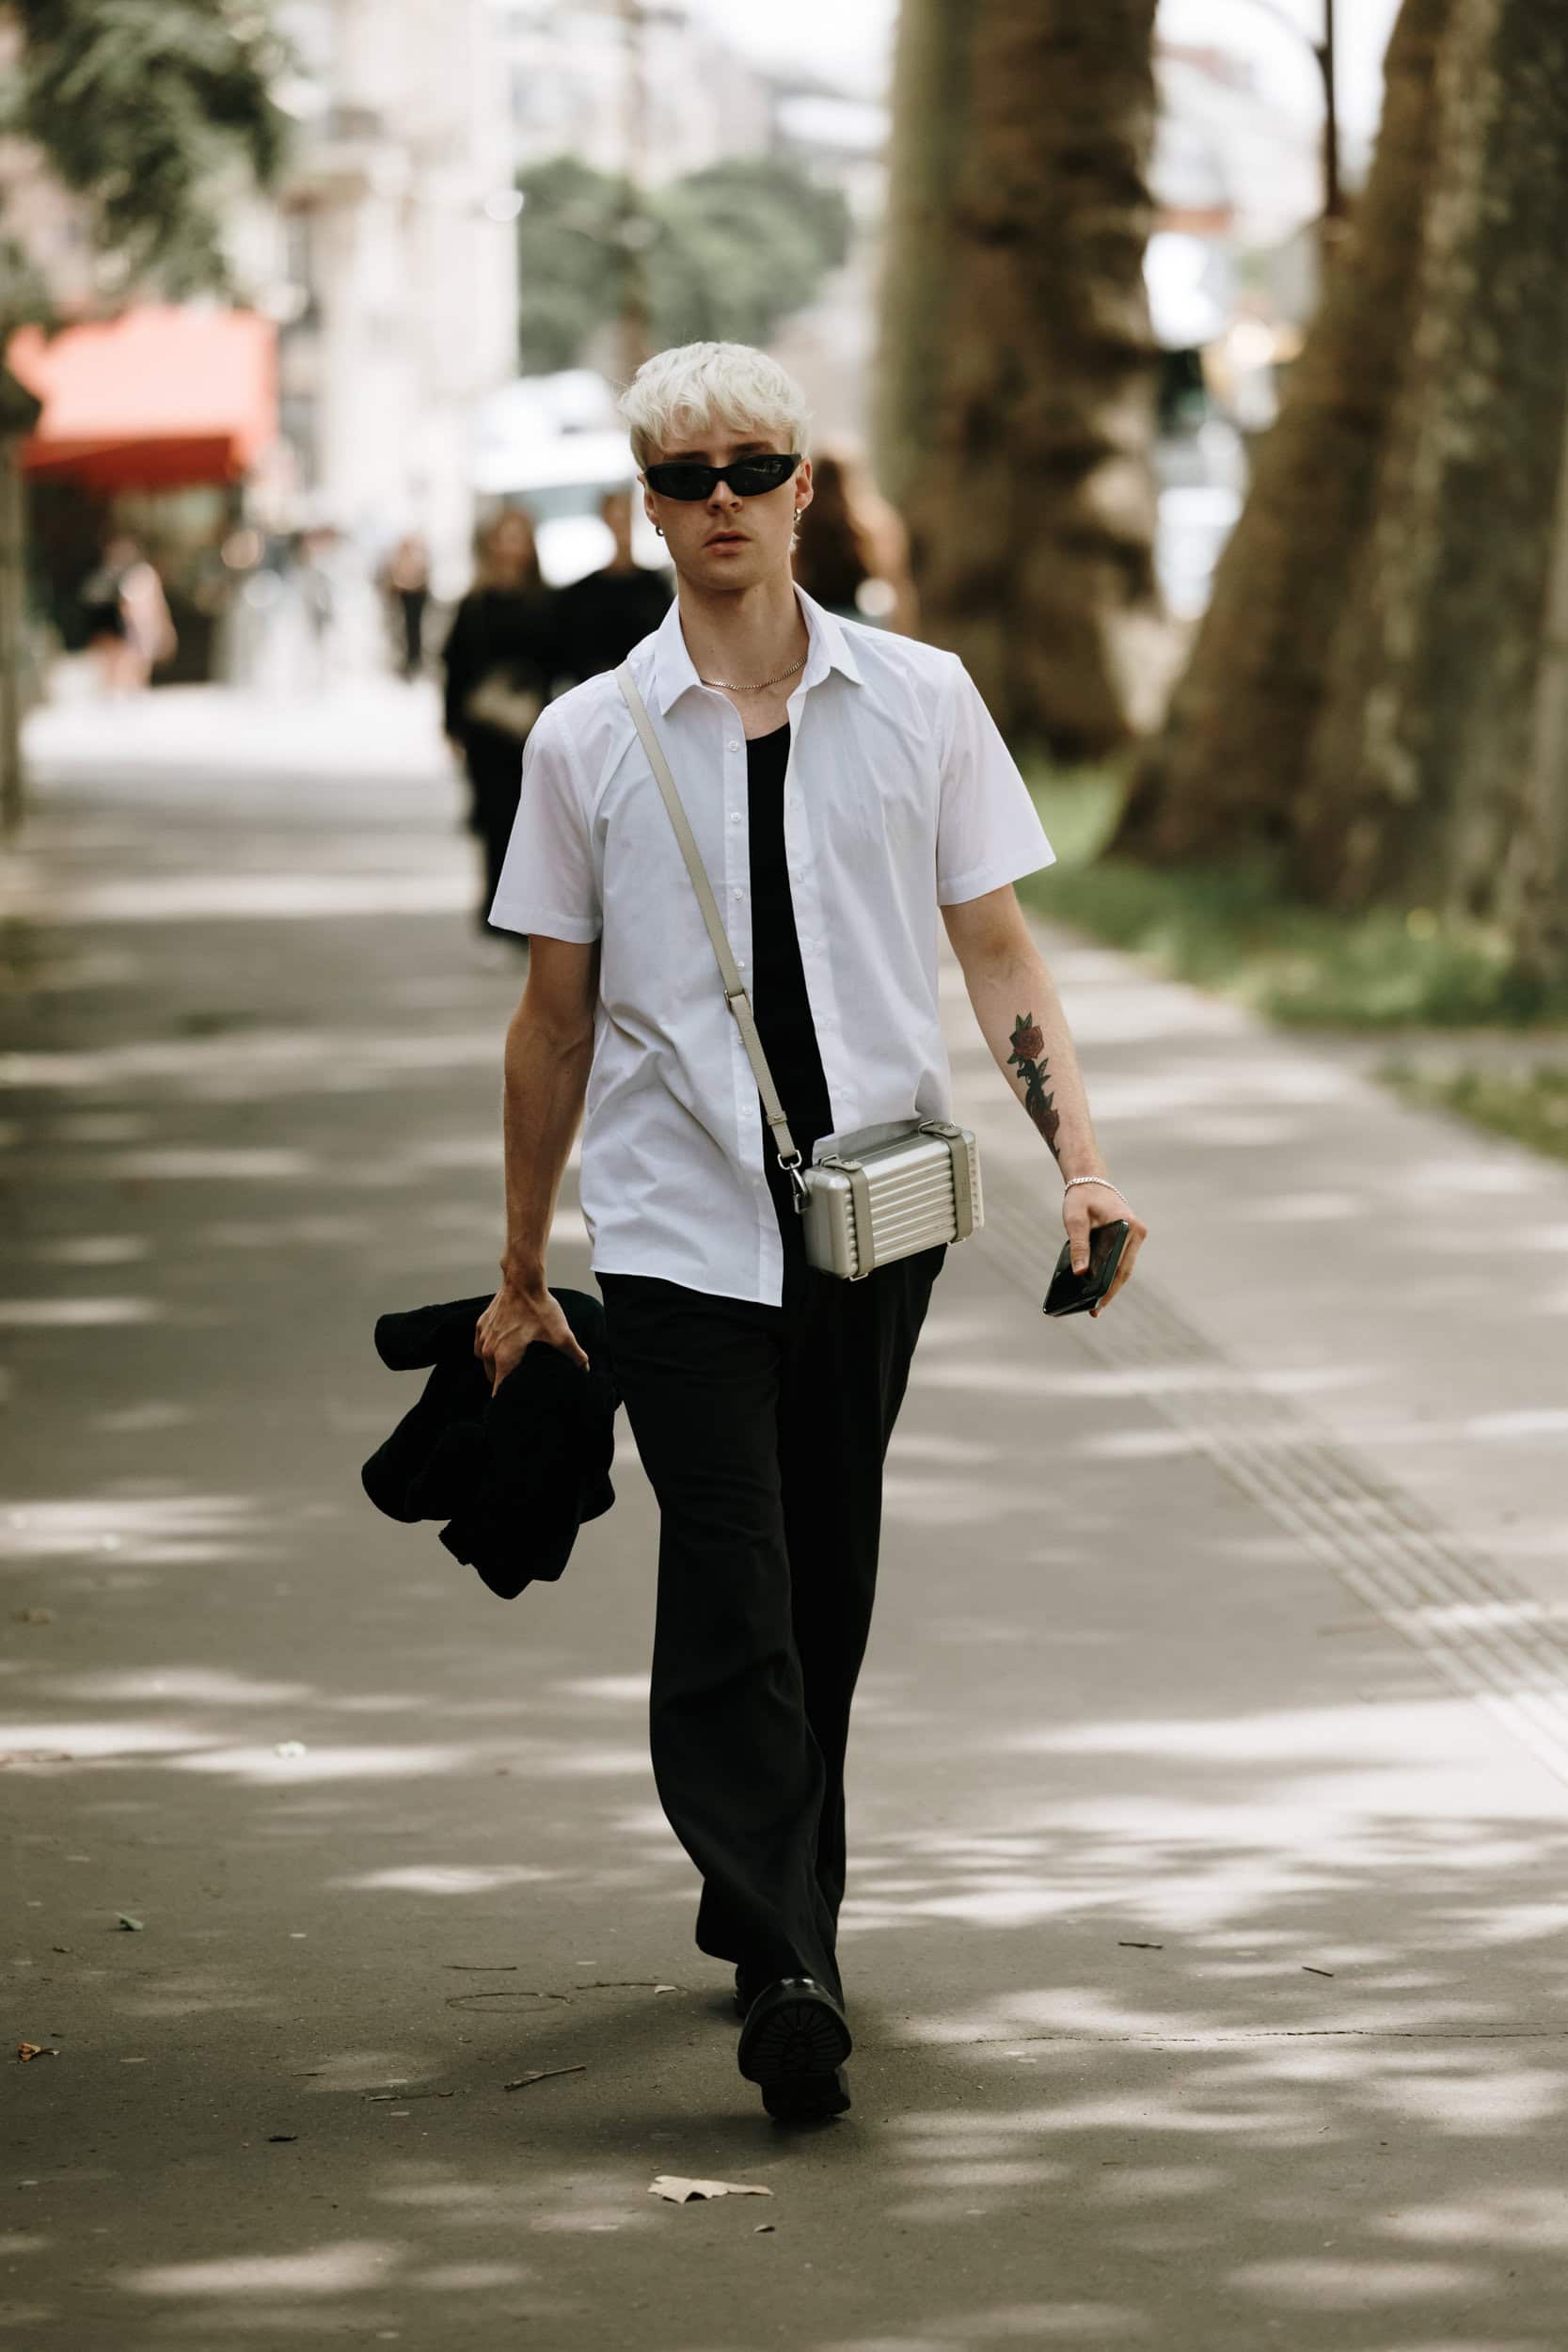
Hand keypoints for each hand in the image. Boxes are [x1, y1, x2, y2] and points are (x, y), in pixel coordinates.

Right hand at [474, 1280, 589, 1393]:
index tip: (512, 1405)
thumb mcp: (561, 1334)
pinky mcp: (481, 1326)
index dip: (506, 1400)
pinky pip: (480, 1347)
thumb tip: (585, 1370)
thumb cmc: (539, 1308)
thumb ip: (574, 1355)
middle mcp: (489, 1350)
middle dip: (504, 1382)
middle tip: (519, 1383)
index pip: (499, 1390)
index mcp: (505, 1357)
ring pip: (485, 1363)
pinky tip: (501, 1348)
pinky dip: (489, 1351)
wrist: (523, 1281)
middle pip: (492, 1378)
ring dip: (495, 1367)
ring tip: (511, 1366)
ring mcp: (483, 1337)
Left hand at [1062, 1180, 1147, 1317]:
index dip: (1110, 1287)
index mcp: (1128, 1226)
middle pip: (1124, 1270)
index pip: (1120, 1265)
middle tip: (1094, 1311)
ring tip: (1094, 1305)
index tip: (1098, 1304)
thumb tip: (1080, 1273)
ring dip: (1111, 1285)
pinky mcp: (1130, 1237)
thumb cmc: (1081, 1198)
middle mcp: (1137, 1232)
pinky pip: (1121, 1260)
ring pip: (1124, 1267)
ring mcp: (1136, 1235)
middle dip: (1110, 1292)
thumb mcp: (1075, 1220)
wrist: (1090, 1180)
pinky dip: (1110, 1274)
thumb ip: (1079, 1245)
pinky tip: (1096, 1287)